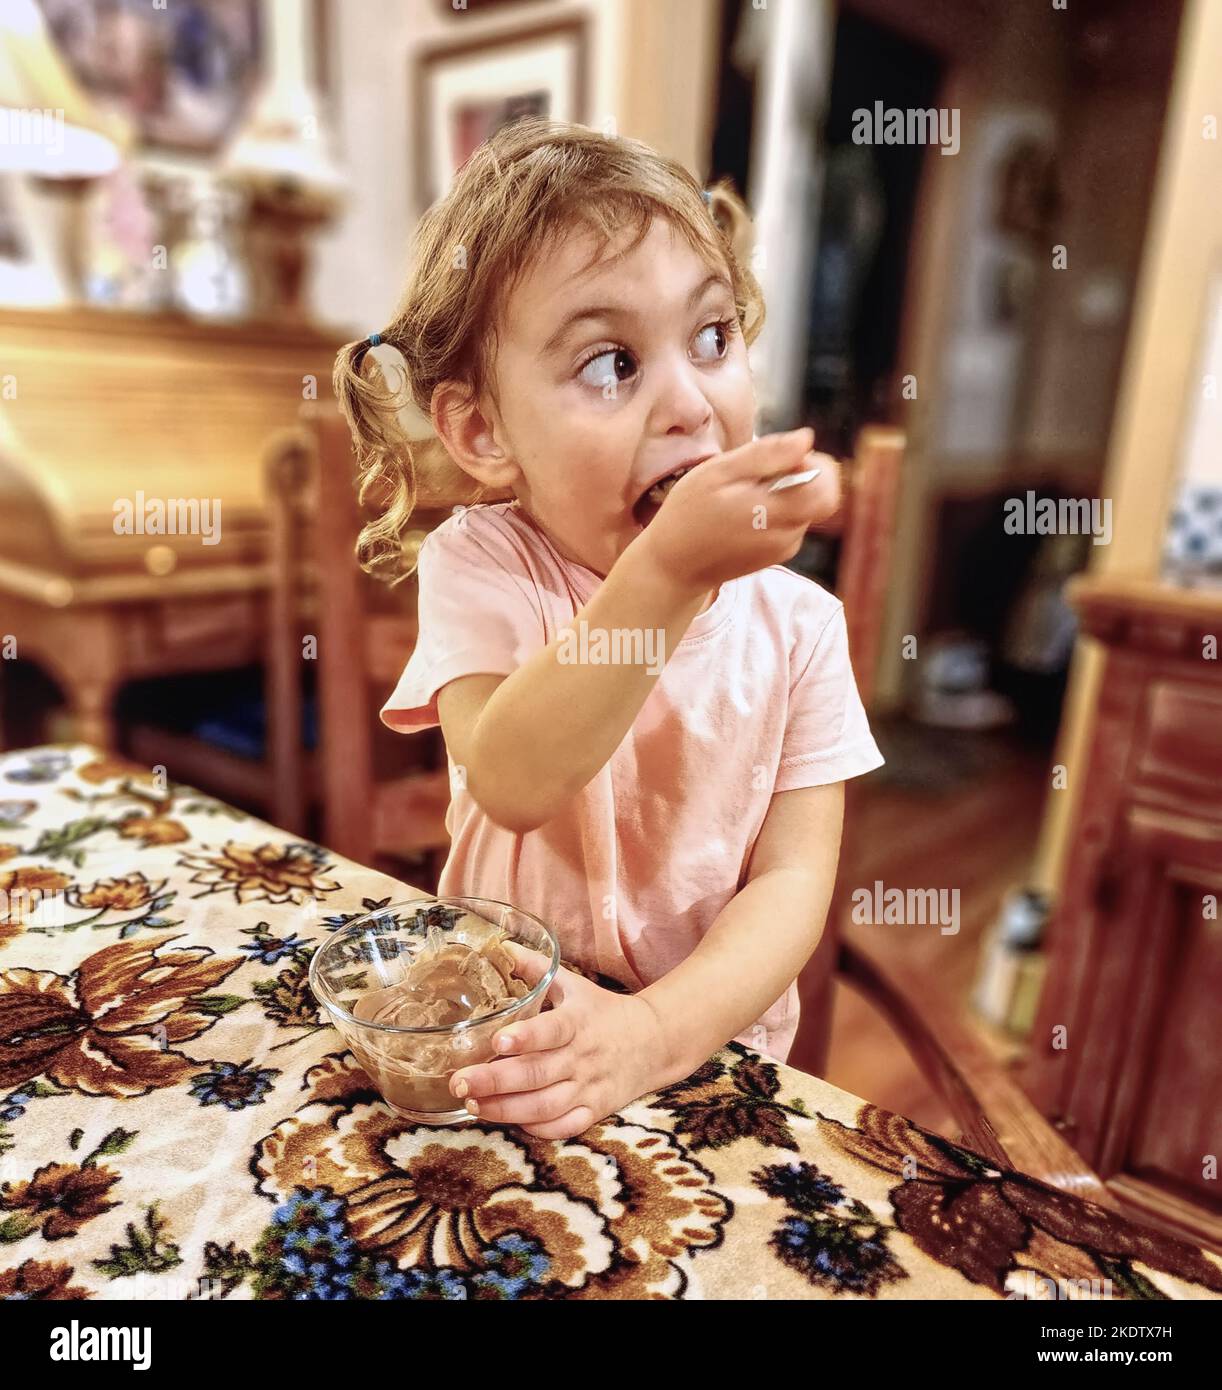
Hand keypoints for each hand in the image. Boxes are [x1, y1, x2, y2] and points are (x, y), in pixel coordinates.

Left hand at [448, 947, 669, 1139]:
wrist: (652, 1042)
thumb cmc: (601, 1011)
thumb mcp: (573, 984)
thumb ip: (537, 967)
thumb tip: (502, 946)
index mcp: (577, 1022)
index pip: (550, 1031)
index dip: (525, 1038)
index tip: (497, 1041)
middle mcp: (582, 1057)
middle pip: (537, 1074)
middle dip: (495, 1081)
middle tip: (460, 1082)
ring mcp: (589, 1087)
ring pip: (545, 1106)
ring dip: (506, 1109)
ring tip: (472, 1104)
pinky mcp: (594, 1111)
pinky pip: (563, 1127)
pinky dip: (535, 1129)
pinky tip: (507, 1122)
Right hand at [632, 427, 840, 594]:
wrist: (673, 567)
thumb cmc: (688, 514)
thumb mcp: (718, 472)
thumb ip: (766, 454)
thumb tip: (807, 439)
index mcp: (777, 512)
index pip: (827, 483)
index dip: (812, 462)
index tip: (780, 459)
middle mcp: (788, 535)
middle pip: (820, 495)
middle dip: (800, 476)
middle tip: (762, 474)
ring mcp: (783, 549)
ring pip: (804, 508)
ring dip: (783, 494)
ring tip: (742, 496)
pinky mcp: (775, 555)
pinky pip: (789, 523)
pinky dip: (774, 511)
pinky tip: (742, 512)